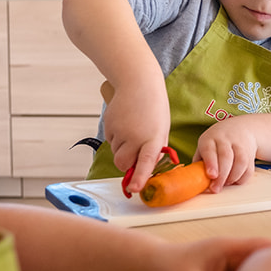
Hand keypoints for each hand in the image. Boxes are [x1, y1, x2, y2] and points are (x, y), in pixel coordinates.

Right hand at [102, 79, 170, 193]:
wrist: (138, 82)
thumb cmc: (154, 107)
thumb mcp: (162, 129)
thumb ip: (155, 149)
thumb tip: (146, 167)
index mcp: (153, 138)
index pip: (145, 162)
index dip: (139, 177)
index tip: (134, 188)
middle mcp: (135, 136)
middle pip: (122, 163)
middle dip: (125, 164)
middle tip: (133, 153)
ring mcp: (120, 130)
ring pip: (116, 152)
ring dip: (122, 147)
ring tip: (132, 128)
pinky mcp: (109, 125)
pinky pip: (110, 141)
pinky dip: (116, 137)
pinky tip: (125, 122)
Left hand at [194, 118, 259, 192]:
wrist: (240, 128)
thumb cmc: (217, 141)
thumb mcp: (205, 145)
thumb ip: (200, 160)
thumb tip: (194, 179)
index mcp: (211, 138)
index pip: (210, 149)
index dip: (211, 163)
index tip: (211, 175)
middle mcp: (226, 139)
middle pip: (226, 157)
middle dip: (221, 175)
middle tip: (216, 188)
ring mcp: (240, 145)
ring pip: (240, 162)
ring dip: (232, 177)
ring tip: (225, 184)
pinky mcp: (250, 154)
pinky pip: (248, 169)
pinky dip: (241, 178)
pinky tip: (234, 181)